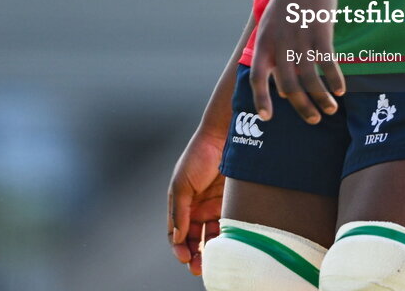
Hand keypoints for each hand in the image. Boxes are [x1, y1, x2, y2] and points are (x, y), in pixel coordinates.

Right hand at [167, 128, 226, 275]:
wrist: (223, 136)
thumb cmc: (198, 156)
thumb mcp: (182, 183)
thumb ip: (179, 211)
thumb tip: (178, 238)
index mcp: (180, 203)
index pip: (175, 233)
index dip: (177, 247)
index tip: (183, 257)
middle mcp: (196, 207)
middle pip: (192, 238)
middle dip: (192, 254)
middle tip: (197, 267)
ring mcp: (212, 206)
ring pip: (209, 236)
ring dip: (208, 251)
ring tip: (210, 262)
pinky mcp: (229, 203)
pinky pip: (225, 226)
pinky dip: (223, 238)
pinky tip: (225, 246)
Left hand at [250, 0, 345, 124]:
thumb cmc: (290, 1)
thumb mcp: (273, 24)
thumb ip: (275, 54)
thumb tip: (282, 89)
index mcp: (265, 40)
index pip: (257, 77)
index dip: (261, 100)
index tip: (268, 118)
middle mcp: (280, 42)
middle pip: (289, 86)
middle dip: (302, 107)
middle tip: (314, 119)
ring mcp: (300, 37)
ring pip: (310, 79)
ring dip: (321, 99)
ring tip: (331, 109)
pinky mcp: (320, 31)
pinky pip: (328, 63)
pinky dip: (334, 80)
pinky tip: (341, 89)